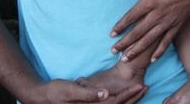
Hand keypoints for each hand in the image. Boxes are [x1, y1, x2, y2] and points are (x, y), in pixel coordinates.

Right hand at [26, 79, 146, 103]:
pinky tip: (127, 94)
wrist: (43, 97)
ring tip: (141, 89)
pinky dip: (120, 100)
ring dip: (129, 99)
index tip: (140, 86)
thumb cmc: (56, 92)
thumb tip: (106, 94)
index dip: (128, 95)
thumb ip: (89, 94)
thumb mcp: (71, 90)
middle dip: (133, 98)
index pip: (114, 103)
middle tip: (146, 86)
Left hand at [110, 0, 189, 61]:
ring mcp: (168, 22)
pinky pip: (166, 41)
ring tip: (126, 59)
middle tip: (113, 51)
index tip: (111, 34)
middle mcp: (158, 14)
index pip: (131, 16)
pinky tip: (152, 59)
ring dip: (137, 50)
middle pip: (138, 32)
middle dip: (124, 43)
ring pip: (150, 40)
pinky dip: (159, 51)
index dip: (120, 26)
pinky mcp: (178, 25)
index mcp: (151, 1)